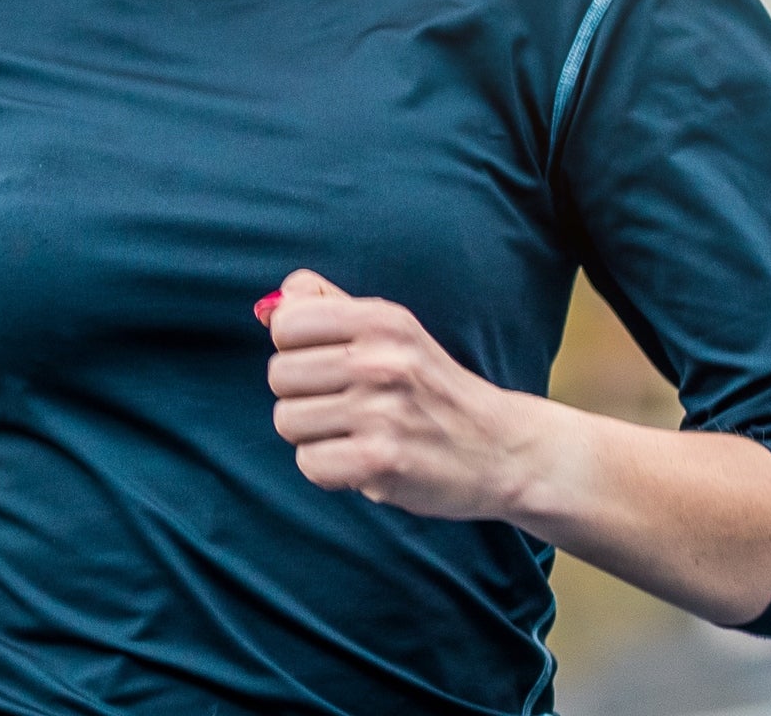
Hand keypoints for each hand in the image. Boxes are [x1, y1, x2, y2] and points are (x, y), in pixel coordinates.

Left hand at [257, 268, 526, 518]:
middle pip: (279, 375)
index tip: (323, 361)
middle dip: (300, 394)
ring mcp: (382, 412)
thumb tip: (270, 304)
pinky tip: (358, 459)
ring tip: (351, 431)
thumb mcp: (393, 329)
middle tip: (340, 403)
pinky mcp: (382, 461)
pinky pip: (308, 462)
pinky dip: (327, 467)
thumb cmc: (431, 385)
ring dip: (312, 433)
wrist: (500, 447)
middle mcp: (382, 361)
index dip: (294, 347)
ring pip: (287, 420)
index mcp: (382, 320)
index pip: (286, 323)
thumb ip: (329, 305)